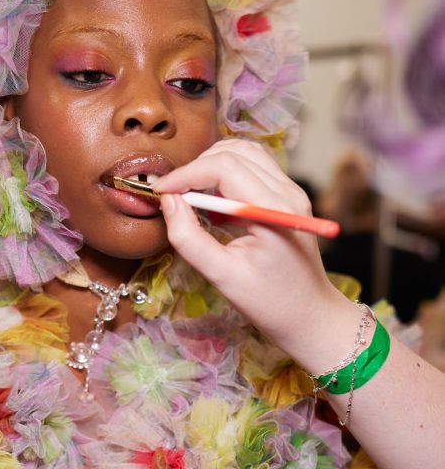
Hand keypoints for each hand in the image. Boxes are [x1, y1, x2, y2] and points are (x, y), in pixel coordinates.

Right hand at [154, 140, 356, 370]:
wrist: (309, 316)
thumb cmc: (269, 304)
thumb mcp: (222, 276)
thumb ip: (190, 239)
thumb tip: (168, 202)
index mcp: (275, 209)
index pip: (224, 166)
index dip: (186, 174)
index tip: (160, 192)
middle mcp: (288, 191)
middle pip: (234, 152)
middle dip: (196, 168)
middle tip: (172, 195)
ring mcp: (291, 191)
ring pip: (244, 153)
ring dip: (211, 166)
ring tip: (190, 195)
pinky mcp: (287, 197)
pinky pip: (253, 168)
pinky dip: (226, 174)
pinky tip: (212, 200)